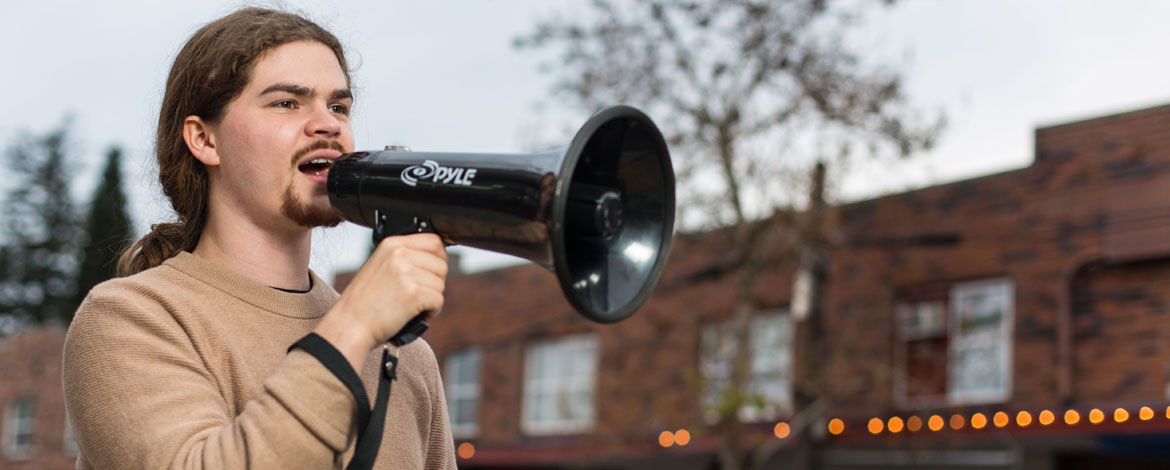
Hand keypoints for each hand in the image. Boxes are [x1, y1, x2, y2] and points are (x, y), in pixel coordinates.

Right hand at [313, 233, 447, 369]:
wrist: (349, 325)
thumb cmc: (364, 302)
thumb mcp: (380, 267)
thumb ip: (404, 259)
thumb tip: (436, 259)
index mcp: (392, 244)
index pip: (433, 241)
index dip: (439, 258)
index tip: (434, 272)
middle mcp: (399, 254)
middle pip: (441, 263)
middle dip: (436, 282)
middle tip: (420, 294)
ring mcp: (406, 272)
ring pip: (441, 283)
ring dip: (432, 298)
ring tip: (413, 306)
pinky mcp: (413, 293)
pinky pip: (439, 300)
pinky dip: (432, 311)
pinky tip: (416, 314)